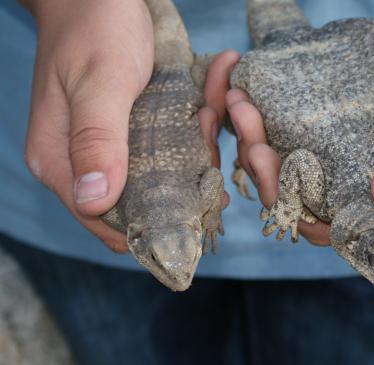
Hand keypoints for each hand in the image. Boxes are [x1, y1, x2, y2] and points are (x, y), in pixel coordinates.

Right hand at [24, 0, 237, 251]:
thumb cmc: (95, 28)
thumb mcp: (102, 82)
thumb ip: (97, 139)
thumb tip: (95, 203)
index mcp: (61, 161)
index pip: (104, 221)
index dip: (152, 225)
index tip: (199, 205)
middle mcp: (82, 163)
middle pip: (140, 203)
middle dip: (183, 183)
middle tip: (210, 143)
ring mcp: (106, 148)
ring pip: (159, 177)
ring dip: (194, 154)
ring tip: (211, 115)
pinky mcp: (128, 132)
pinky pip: (166, 149)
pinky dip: (191, 135)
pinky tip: (208, 109)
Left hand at [228, 0, 373, 245]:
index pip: (333, 225)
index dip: (294, 209)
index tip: (272, 166)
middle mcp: (359, 175)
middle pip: (296, 194)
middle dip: (261, 168)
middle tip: (247, 125)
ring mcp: (338, 145)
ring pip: (281, 161)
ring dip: (249, 139)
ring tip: (238, 101)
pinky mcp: (323, 114)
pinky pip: (282, 124)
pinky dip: (256, 112)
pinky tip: (240, 87)